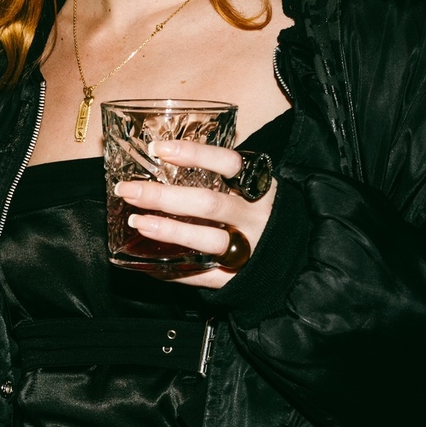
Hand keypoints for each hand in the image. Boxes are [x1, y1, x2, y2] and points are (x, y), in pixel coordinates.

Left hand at [114, 138, 276, 289]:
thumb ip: (218, 176)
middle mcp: (256, 216)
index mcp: (259, 187)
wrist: (296, 255)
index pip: (228, 163)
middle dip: (164, 196)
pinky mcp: (239, 277)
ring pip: (207, 239)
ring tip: (137, 221)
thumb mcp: (251, 188)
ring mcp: (250, 248)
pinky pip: (204, 275)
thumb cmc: (261, 212)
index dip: (193, 154)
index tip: (158, 149)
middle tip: (128, 190)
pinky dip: (174, 270)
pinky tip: (148, 263)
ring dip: (168, 231)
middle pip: (209, 203)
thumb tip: (163, 158)